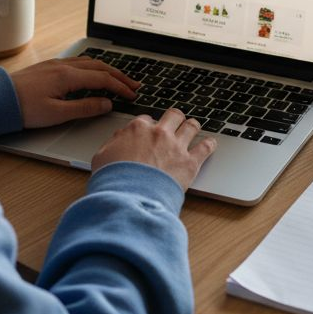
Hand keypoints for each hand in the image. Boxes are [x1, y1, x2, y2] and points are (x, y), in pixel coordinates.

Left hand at [9, 57, 140, 128]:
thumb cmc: (22, 109)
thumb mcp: (57, 114)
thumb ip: (85, 108)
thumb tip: (107, 104)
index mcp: (68, 76)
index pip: (103, 79)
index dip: (120, 87)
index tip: (132, 95)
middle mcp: (63, 66)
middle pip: (99, 67)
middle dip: (119, 76)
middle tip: (133, 85)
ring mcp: (55, 65)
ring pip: (89, 62)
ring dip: (106, 70)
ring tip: (117, 78)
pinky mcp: (47, 67)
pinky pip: (77, 62)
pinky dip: (92, 67)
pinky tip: (91, 73)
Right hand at [87, 108, 216, 191]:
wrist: (129, 198)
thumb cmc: (113, 180)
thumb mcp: (102, 156)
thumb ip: (113, 143)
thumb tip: (120, 138)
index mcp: (138, 129)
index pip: (147, 120)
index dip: (149, 126)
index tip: (150, 132)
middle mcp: (159, 133)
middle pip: (173, 116)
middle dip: (174, 119)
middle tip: (174, 124)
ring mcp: (177, 146)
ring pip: (191, 126)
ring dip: (192, 127)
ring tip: (193, 128)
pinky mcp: (190, 162)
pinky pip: (206, 147)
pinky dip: (209, 144)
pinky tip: (210, 144)